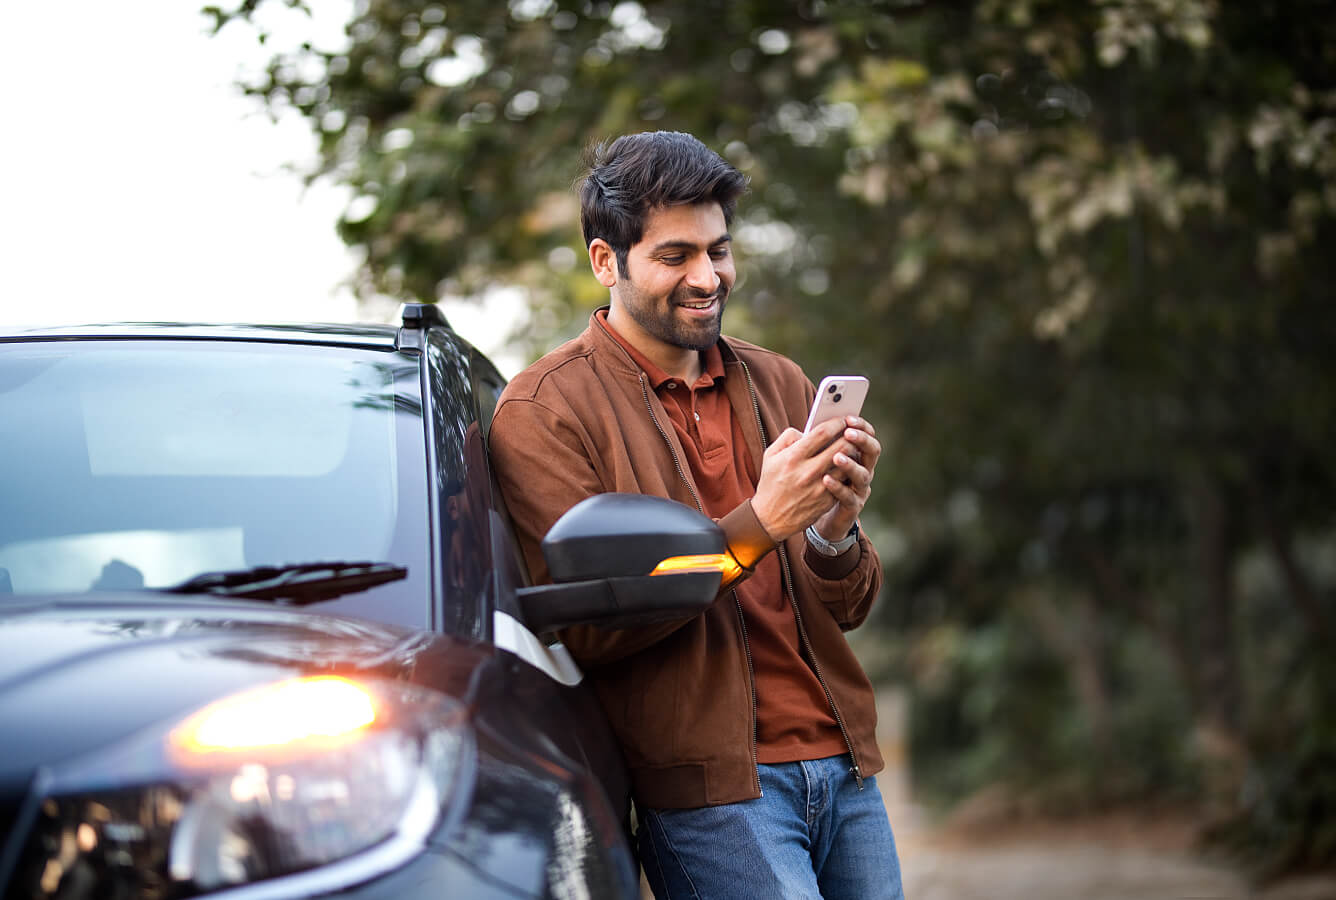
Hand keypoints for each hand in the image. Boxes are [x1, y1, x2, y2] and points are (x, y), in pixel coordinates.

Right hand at [751, 416, 870, 542]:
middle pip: (840, 446)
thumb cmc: (771, 483)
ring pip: (847, 464)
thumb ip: (787, 437)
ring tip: (850, 448)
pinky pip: (845, 480)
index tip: (842, 419)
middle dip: (850, 435)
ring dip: (852, 453)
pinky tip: (846, 466)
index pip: (822, 433)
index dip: (836, 423)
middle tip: (852, 432)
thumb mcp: (770, 456)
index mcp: (793, 457)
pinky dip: (848, 471)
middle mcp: (808, 471)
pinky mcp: (827, 500)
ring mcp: (819, 487)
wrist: (770, 518)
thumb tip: (806, 431)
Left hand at [812, 417, 879, 541]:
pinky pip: (848, 497)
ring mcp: (860, 489)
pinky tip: (826, 479)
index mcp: (857, 454)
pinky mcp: (852, 507)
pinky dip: (838, 487)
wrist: (815, 514)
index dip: (862, 426)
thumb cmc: (816, 480)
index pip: (867, 435)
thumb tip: (812, 425)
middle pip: (872, 451)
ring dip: (851, 464)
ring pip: (862, 475)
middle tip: (848, 433)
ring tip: (836, 457)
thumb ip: (819, 443)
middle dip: (862, 440)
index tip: (849, 418)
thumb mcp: (816, 459)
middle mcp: (863, 470)